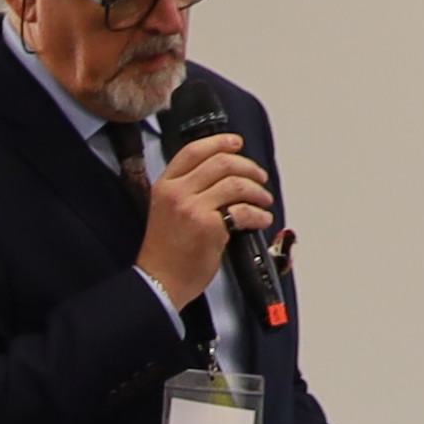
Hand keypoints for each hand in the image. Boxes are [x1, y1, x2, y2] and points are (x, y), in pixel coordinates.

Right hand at [131, 133, 273, 306]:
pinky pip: (243, 211)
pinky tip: (261, 219)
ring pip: (236, 183)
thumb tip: (224, 179)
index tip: (236, 144)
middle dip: (248, 167)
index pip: (193, 151)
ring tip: (263, 200)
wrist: (160, 281)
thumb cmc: (166, 252)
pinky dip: (259, 214)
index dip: (219, 142)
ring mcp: (193, 209)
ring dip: (257, 191)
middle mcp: (177, 192)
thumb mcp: (166, 210)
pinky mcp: (210, 227)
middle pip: (220, 162)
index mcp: (165, 186)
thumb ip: (187, 190)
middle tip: (259, 178)